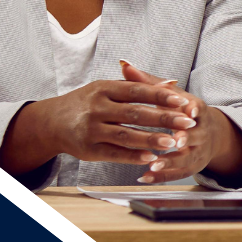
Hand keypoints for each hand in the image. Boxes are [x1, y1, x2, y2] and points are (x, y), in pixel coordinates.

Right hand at [0, 64, 196, 175]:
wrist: (52, 122)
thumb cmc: (87, 102)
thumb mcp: (108, 88)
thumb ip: (139, 86)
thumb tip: (172, 83)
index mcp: (103, 89)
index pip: (137, 91)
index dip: (160, 97)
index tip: (183, 102)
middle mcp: (96, 108)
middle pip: (135, 113)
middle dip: (164, 119)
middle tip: (188, 124)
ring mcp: (91, 129)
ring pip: (125, 135)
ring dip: (151, 140)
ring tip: (173, 143)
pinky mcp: (88, 149)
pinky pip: (114, 154)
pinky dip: (133, 156)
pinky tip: (151, 157)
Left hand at [117, 62, 241, 183]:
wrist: (209, 132)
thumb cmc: (182, 109)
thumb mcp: (169, 94)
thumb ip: (146, 81)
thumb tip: (124, 64)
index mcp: (196, 111)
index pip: (198, 110)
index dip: (194, 112)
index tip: (189, 114)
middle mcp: (201, 131)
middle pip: (195, 135)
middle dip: (184, 139)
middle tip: (173, 142)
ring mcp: (197, 150)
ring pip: (186, 158)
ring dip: (170, 162)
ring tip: (152, 165)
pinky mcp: (191, 166)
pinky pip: (177, 174)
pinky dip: (161, 176)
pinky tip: (145, 177)